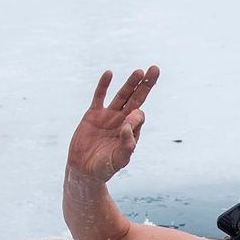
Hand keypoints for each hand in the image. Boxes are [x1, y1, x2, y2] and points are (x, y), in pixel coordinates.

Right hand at [65, 65, 159, 183]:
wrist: (84, 170)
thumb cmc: (104, 168)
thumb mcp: (118, 161)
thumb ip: (126, 146)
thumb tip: (128, 127)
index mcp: (131, 131)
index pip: (138, 116)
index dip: (134, 118)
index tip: (124, 128)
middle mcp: (122, 120)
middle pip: (137, 99)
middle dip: (146, 85)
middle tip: (155, 69)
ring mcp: (108, 116)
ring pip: (122, 95)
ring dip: (130, 83)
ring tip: (139, 71)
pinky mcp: (93, 114)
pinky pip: (99, 96)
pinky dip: (103, 85)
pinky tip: (109, 73)